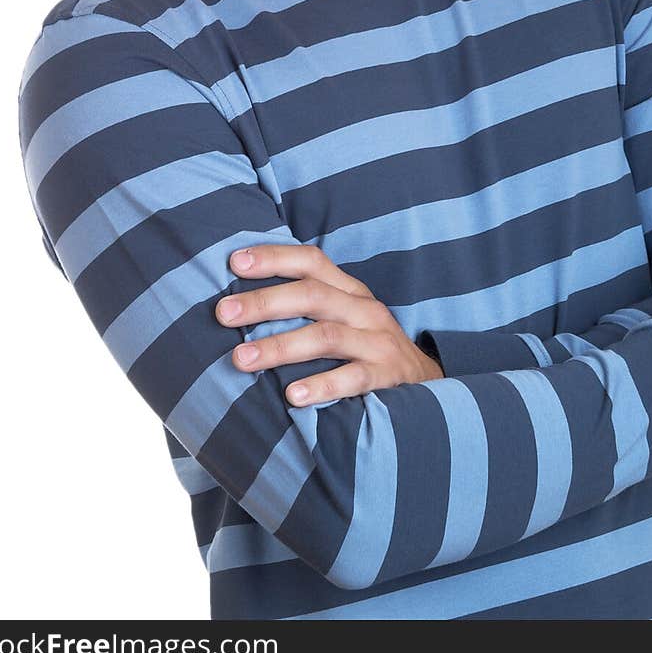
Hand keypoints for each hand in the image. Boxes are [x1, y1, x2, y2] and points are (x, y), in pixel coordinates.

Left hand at [215, 243, 443, 404]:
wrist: (428, 385)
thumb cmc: (366, 349)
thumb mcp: (343, 319)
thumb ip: (305, 309)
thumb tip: (239, 305)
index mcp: (349, 291)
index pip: (311, 261)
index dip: (274, 257)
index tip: (234, 262)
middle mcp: (364, 309)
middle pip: (312, 295)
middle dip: (264, 302)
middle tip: (223, 313)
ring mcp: (378, 341)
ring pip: (326, 336)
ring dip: (280, 346)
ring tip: (241, 359)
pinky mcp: (388, 376)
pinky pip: (354, 378)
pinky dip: (323, 385)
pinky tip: (292, 395)